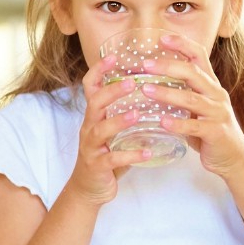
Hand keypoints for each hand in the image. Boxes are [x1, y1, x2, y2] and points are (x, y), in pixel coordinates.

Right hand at [68, 54, 155, 204]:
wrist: (88, 188)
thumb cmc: (105, 154)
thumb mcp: (111, 129)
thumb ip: (125, 112)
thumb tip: (154, 92)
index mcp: (93, 116)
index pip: (90, 87)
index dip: (99, 70)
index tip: (114, 56)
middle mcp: (89, 127)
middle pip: (95, 103)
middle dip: (112, 91)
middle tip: (132, 82)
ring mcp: (91, 146)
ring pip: (101, 129)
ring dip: (119, 120)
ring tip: (138, 114)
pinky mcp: (97, 165)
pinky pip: (113, 159)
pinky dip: (131, 155)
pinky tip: (147, 153)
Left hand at [140, 33, 243, 179]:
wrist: (234, 158)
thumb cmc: (210, 130)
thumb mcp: (196, 107)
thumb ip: (180, 92)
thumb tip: (148, 80)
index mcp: (210, 85)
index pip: (199, 56)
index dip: (182, 44)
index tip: (162, 37)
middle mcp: (216, 94)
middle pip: (193, 73)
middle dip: (168, 66)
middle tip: (145, 64)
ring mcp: (218, 113)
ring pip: (192, 98)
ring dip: (167, 93)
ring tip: (145, 90)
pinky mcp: (216, 133)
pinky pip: (195, 127)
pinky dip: (178, 123)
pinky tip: (162, 122)